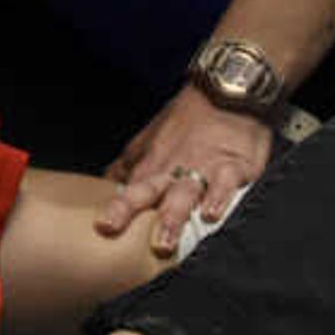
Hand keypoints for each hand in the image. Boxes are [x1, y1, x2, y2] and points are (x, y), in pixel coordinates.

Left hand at [98, 87, 276, 254]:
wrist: (226, 92)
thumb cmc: (188, 120)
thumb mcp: (150, 138)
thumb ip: (128, 165)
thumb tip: (103, 185)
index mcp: (151, 166)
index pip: (127, 192)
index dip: (114, 209)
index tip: (102, 227)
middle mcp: (172, 171)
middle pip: (148, 192)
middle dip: (132, 212)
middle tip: (114, 230)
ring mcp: (202, 169)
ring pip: (183, 194)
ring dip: (172, 216)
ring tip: (164, 242)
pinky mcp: (232, 167)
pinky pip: (224, 184)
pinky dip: (217, 198)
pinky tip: (210, 214)